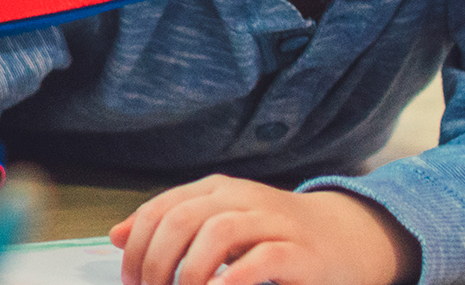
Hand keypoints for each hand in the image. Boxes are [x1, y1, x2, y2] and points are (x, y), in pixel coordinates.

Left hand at [108, 176, 420, 284]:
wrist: (348, 237)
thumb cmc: (274, 236)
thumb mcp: (219, 224)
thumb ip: (171, 227)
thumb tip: (116, 235)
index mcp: (216, 189)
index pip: (161, 209)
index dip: (137, 247)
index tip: (130, 282)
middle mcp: (243, 197)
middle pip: (183, 219)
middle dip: (157, 261)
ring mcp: (274, 221)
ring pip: (218, 232)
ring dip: (190, 270)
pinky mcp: (300, 251)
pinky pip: (262, 260)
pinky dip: (234, 280)